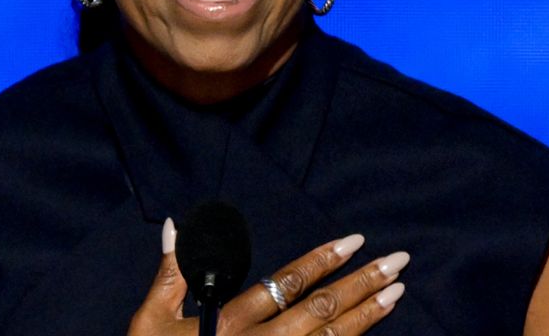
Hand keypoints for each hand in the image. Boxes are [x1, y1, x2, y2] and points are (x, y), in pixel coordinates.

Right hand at [129, 218, 406, 335]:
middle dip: (362, 284)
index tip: (355, 240)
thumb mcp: (150, 322)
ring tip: (397, 292)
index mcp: (230, 325)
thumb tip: (175, 224)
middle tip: (398, 261)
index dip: (321, 261)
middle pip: (320, 311)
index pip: (285, 284)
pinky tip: (371, 334)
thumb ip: (171, 274)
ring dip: (367, 316)